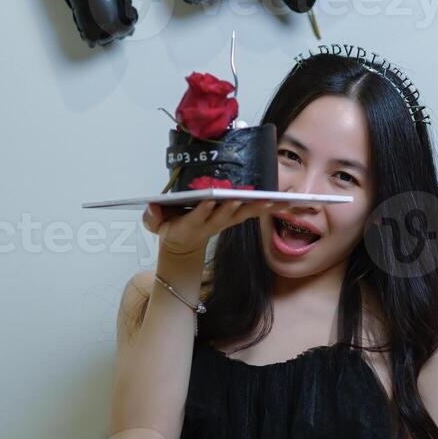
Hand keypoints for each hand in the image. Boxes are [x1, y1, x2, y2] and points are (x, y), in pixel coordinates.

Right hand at [142, 196, 289, 256]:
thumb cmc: (170, 227)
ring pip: (244, 213)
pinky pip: (255, 211)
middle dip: (233, 206)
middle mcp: (212, 223)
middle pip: (225, 215)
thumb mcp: (156, 225)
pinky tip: (286, 202)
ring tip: (275, 200)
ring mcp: (226, 221)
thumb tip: (152, 207)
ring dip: (259, 207)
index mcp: (192, 224)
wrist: (183, 241)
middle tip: (242, 197)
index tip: (210, 199)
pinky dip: (270, 207)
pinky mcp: (236, 218)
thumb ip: (152, 217)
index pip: (198, 216)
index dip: (204, 209)